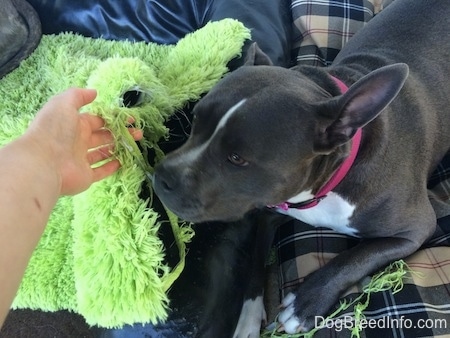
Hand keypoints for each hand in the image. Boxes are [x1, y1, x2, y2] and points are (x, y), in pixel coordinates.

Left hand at [25, 88, 142, 194]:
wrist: (43, 162)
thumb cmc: (54, 130)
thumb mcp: (63, 104)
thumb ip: (78, 95)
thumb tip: (94, 92)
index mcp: (74, 124)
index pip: (98, 120)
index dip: (114, 118)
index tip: (130, 119)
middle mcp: (78, 142)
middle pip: (104, 136)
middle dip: (121, 133)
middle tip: (138, 132)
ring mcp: (81, 160)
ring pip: (104, 153)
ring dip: (119, 148)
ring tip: (135, 145)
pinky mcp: (85, 177)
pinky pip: (100, 171)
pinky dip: (111, 167)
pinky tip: (122, 161)